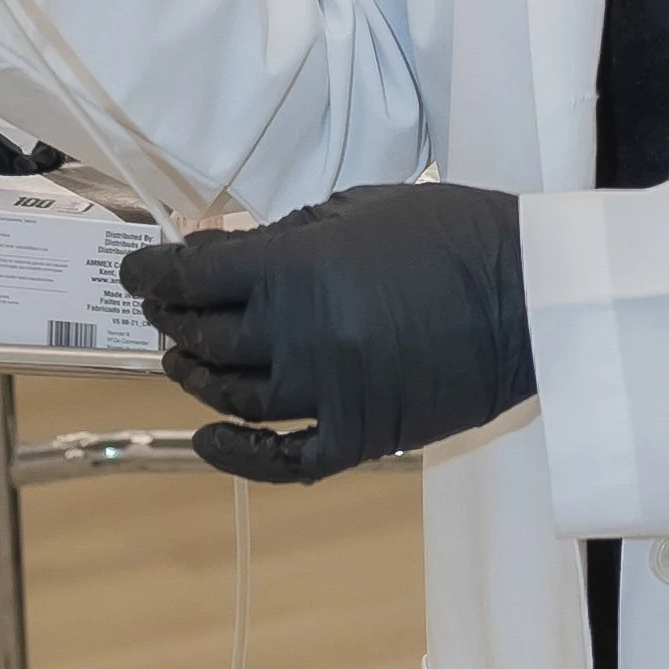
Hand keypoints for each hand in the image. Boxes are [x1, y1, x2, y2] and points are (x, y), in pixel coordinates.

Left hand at [121, 183, 532, 483]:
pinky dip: (238, 458)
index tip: (138, 272)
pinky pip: (284, 462)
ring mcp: (326, 395)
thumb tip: (231, 255)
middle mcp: (297, 337)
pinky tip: (208, 442)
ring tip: (184, 361)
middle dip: (174, 320)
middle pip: (205, 337)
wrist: (530, 296)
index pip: (192, 276)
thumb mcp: (360, 205)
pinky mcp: (360, 438)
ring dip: (196, 379)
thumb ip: (290, 234)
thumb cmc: (449, 232)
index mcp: (295, 269)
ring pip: (232, 399)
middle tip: (165, 310)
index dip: (152, 273)